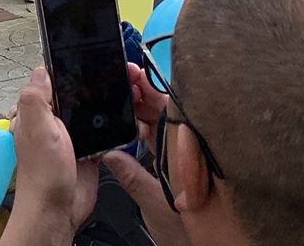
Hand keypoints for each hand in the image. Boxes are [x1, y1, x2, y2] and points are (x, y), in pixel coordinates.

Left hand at [2, 68, 97, 244]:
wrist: (59, 210)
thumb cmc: (42, 176)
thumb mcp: (36, 129)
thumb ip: (36, 98)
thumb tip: (41, 71)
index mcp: (35, 113)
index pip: (48, 82)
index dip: (63, 71)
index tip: (82, 60)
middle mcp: (52, 123)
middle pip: (72, 95)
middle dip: (86, 89)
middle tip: (104, 79)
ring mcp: (70, 137)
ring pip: (88, 113)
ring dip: (99, 109)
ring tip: (114, 97)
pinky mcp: (88, 151)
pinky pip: (102, 133)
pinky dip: (110, 129)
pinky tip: (117, 123)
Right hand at [100, 65, 193, 241]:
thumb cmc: (193, 233)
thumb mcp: (156, 206)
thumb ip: (132, 178)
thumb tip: (110, 154)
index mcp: (188, 153)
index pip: (169, 110)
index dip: (151, 89)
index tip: (134, 73)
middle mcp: (189, 151)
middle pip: (164, 113)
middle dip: (142, 94)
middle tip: (123, 76)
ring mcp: (185, 158)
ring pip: (162, 125)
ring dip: (142, 110)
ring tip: (123, 93)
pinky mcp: (179, 167)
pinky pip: (162, 140)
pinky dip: (145, 130)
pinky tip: (131, 125)